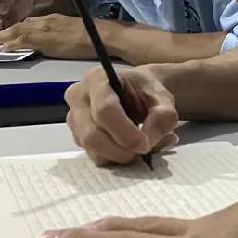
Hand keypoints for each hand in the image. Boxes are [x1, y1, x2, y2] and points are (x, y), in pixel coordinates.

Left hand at [0, 13, 107, 58]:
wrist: (100, 35)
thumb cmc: (92, 35)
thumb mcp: (71, 30)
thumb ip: (58, 33)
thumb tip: (50, 41)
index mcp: (52, 19)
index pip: (30, 22)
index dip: (17, 28)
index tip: (8, 33)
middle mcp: (46, 21)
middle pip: (21, 25)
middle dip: (6, 31)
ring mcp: (45, 29)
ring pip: (18, 31)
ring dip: (3, 37)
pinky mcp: (45, 39)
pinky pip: (23, 40)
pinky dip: (11, 43)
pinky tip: (4, 48)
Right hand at [64, 65, 178, 164]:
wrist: (138, 93)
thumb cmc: (147, 91)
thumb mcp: (164, 98)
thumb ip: (162, 116)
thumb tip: (148, 139)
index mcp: (97, 78)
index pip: (105, 110)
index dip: (125, 132)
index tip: (145, 144)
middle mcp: (78, 96)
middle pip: (91, 134)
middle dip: (120, 150)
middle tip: (143, 151)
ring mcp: (74, 118)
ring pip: (91, 148)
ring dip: (120, 155)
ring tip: (142, 147)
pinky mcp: (77, 136)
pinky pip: (94, 155)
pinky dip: (116, 159)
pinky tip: (131, 149)